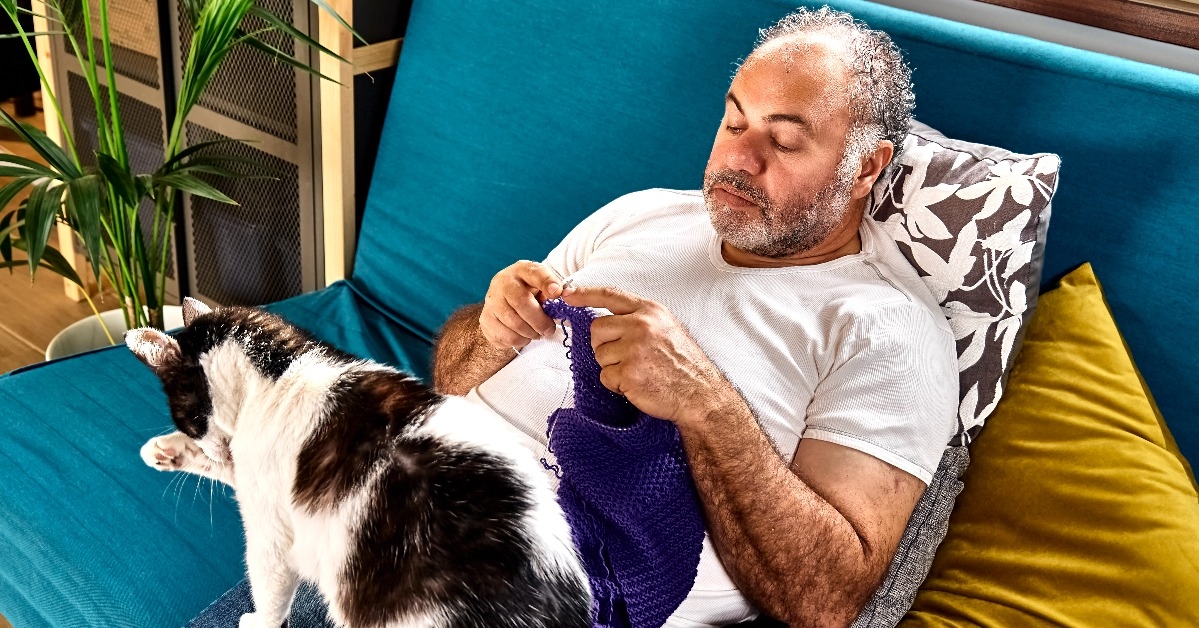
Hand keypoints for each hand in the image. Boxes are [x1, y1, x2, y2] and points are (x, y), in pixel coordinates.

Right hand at [480, 260, 575, 349]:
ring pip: (513, 325)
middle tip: (549, 329)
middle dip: (540, 321)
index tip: (557, 293)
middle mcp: (502, 283)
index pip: (534, 273)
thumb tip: (565, 294)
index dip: (547, 282)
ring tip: (537, 333)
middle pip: (522, 303)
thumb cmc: (531, 292)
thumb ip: (555, 288)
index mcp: (521, 270)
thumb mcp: (544, 285)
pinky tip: (523, 335)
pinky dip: (519, 341)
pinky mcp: (485, 321)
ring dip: (531, 334)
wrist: (505, 301)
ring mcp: (491, 302)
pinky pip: (506, 337)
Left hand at [563, 286, 735, 424]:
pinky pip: (605, 376)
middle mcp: (641, 326)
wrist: (699, 393)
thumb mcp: (666, 328)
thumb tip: (606, 320)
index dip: (585, 294)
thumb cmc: (682, 363)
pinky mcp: (628, 373)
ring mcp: (634, 349)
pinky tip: (637, 384)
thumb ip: (638, 319)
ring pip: (599, 354)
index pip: (610, 295)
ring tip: (638, 371)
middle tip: (624, 357)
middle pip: (597, 328)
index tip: (567, 295)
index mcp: (650, 311)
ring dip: (612, 367)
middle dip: (603, 344)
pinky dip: (616, 384)